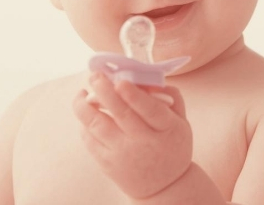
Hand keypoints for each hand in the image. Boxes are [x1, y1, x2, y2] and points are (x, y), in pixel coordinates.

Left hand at [72, 72, 192, 198]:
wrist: (164, 186)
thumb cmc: (171, 145)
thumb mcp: (181, 122)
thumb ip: (171, 98)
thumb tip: (148, 78)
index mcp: (166, 129)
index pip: (150, 110)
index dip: (134, 95)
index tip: (120, 81)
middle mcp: (144, 142)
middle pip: (121, 113)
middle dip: (104, 91)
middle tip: (95, 76)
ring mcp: (123, 154)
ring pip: (97, 125)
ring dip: (85, 106)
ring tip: (82, 93)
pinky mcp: (107, 163)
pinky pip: (89, 139)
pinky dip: (84, 122)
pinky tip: (86, 112)